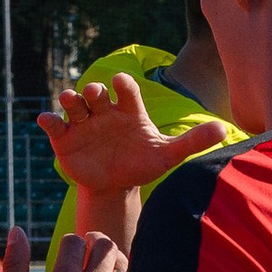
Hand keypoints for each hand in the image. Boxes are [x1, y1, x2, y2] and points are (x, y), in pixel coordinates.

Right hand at [0, 223, 128, 271]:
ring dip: (109, 263)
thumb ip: (15, 263)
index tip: (66, 250)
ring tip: (98, 267)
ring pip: (122, 268)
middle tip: (88, 246)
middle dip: (96, 241)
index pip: (76, 241)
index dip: (69, 242)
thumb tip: (16, 230)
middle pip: (107, 246)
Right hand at [38, 73, 226, 202]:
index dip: (122, 84)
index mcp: (128, 111)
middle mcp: (104, 112)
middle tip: (95, 95)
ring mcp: (83, 124)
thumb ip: (193, 141)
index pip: (125, 89)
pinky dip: (48, 120)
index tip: (120, 85)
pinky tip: (48, 121)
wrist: (117, 186)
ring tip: (70, 100)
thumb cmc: (142, 164)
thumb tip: (223, 129)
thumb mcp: (167, 154)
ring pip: (73, 103)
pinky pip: (54, 125)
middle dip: (93, 90)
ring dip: (70, 99)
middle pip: (95, 92)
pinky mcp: (65, 139)